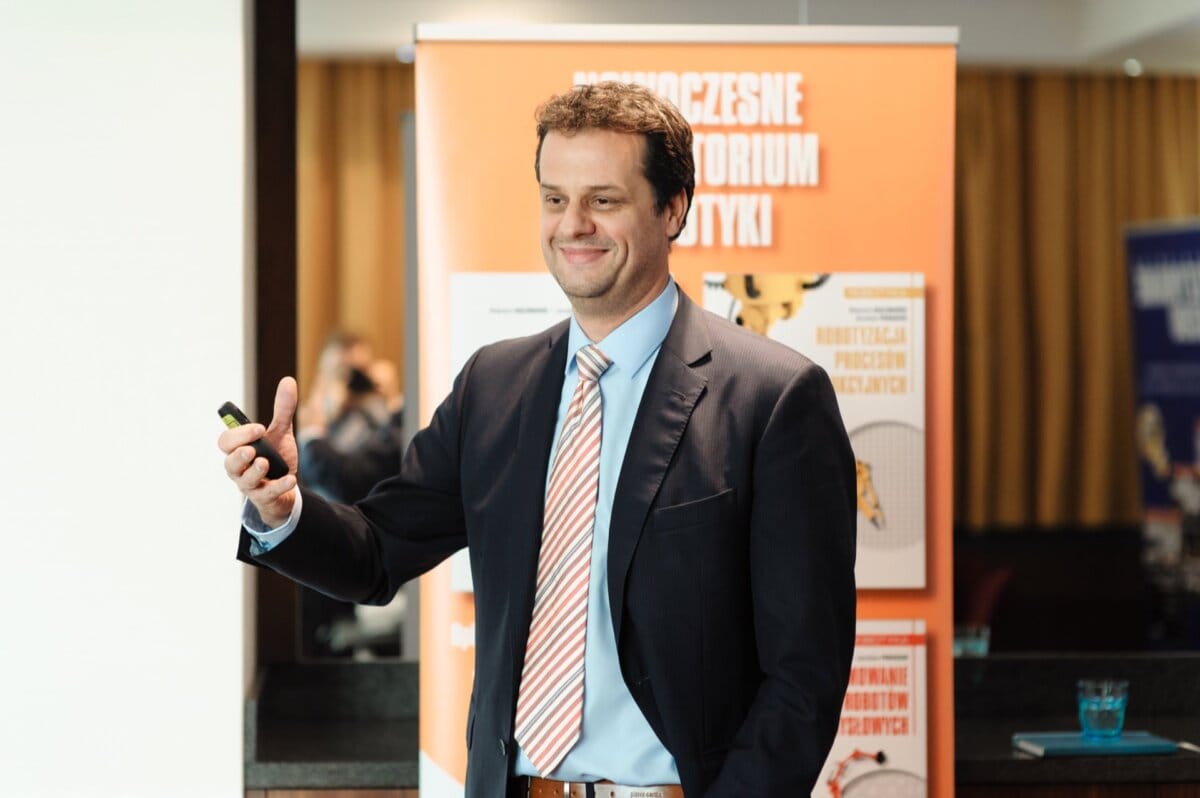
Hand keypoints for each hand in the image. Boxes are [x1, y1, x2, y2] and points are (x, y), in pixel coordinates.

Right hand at [219, 377, 299, 527]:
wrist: (287, 487)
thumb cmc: (277, 458)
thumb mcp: (281, 433)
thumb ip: (282, 410)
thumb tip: (288, 380)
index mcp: (239, 450)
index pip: (226, 442)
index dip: (239, 435)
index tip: (259, 428)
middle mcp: (240, 469)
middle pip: (229, 462)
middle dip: (239, 455)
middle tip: (253, 449)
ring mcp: (251, 485)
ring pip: (244, 481)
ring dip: (254, 471)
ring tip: (265, 463)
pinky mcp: (265, 498)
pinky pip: (268, 494)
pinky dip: (279, 486)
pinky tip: (290, 479)